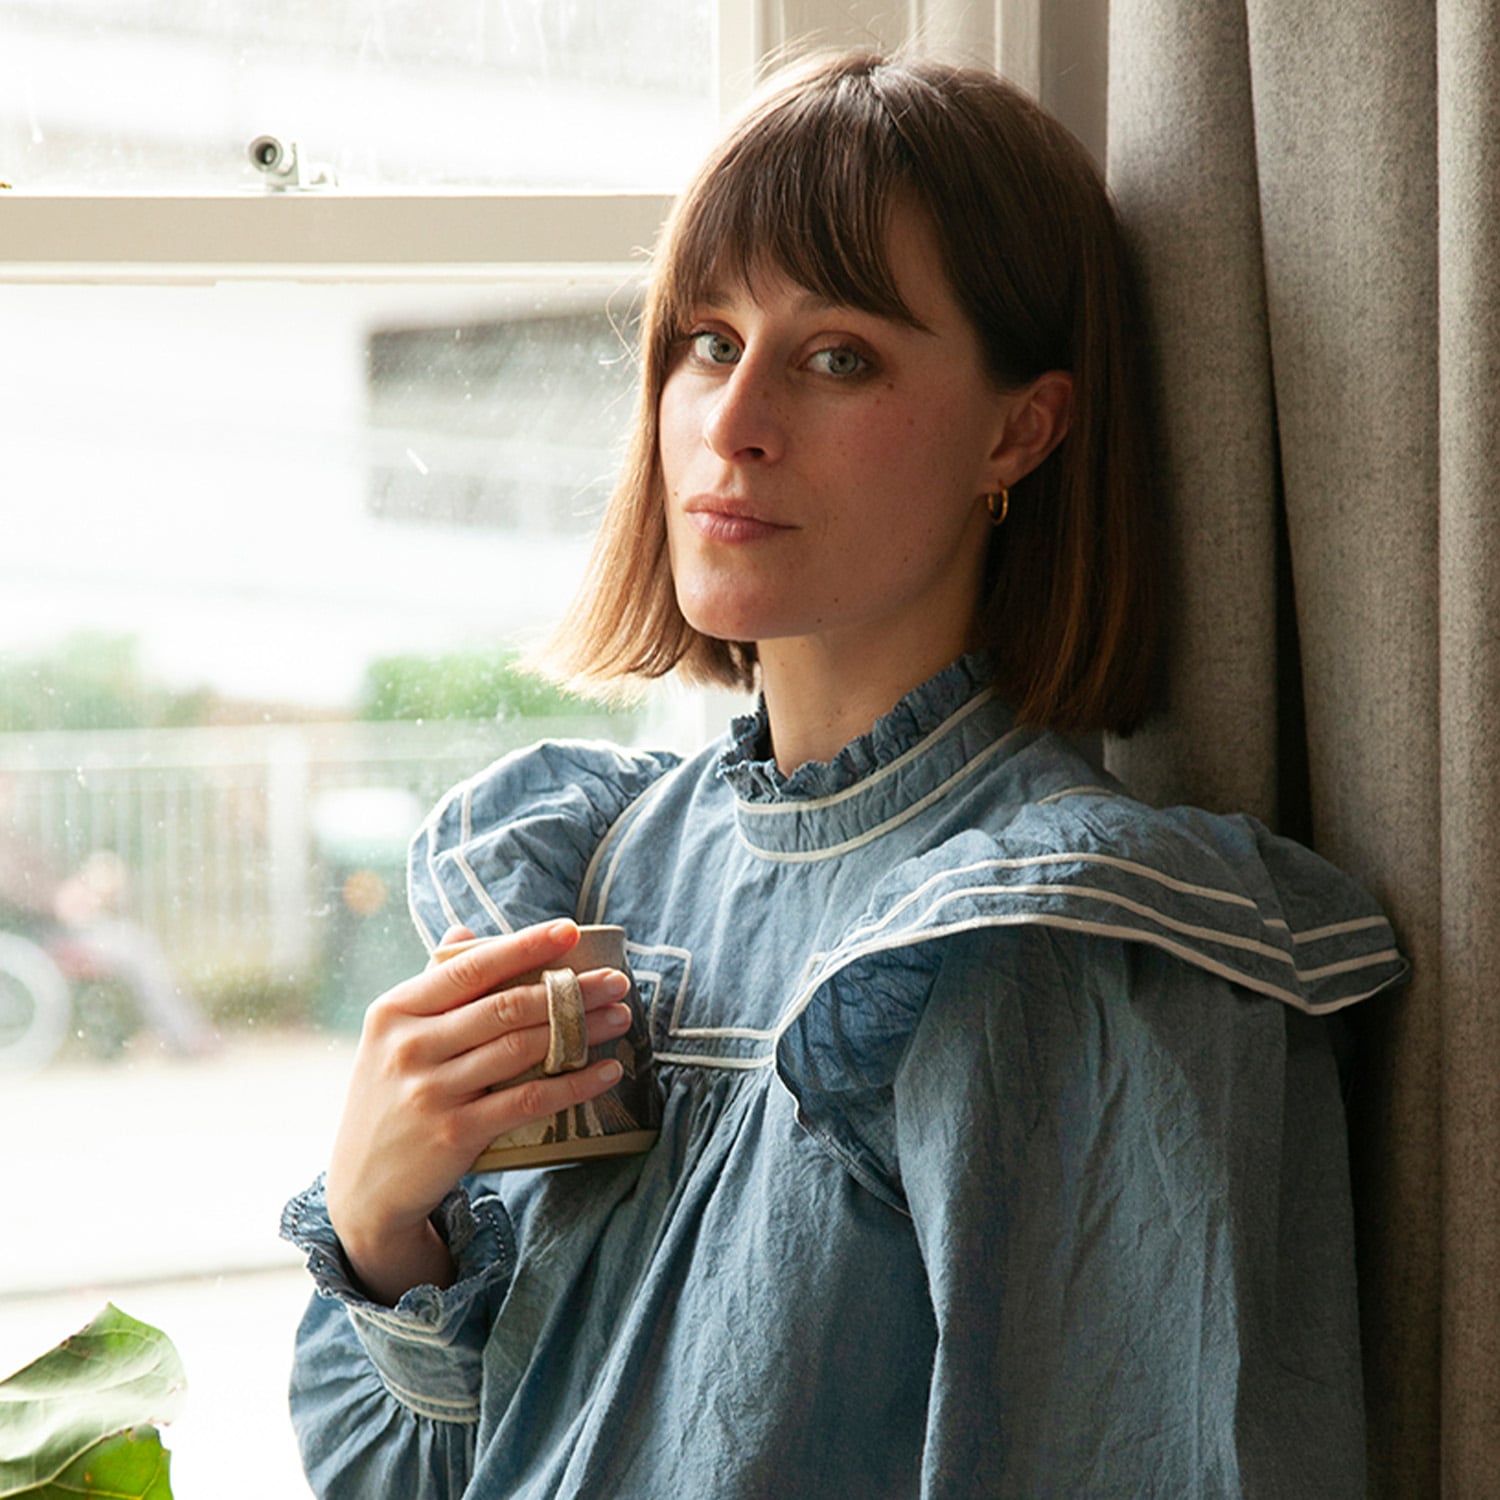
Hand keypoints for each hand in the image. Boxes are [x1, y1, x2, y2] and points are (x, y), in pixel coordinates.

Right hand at [325, 918, 633, 1304]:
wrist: (362, 1187)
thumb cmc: (388, 1098)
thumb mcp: (391, 1037)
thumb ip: (430, 985)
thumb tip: (464, 932)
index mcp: (395, 1010)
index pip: (471, 966)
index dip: (525, 945)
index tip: (570, 931)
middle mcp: (409, 1046)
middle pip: (507, 1006)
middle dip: (571, 989)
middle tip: (616, 980)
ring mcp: (431, 1091)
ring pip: (523, 1048)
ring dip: (581, 1030)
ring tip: (620, 1017)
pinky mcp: (455, 1134)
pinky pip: (529, 1100)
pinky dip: (574, 1084)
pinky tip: (605, 1071)